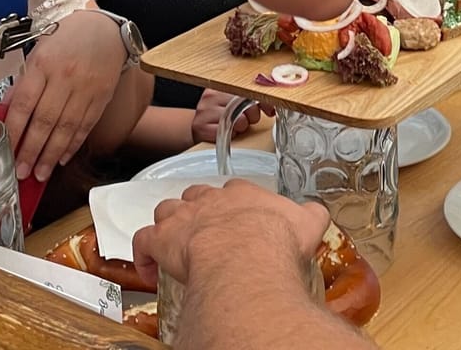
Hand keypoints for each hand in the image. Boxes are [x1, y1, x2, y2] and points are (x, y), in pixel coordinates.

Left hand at [6, 10, 125, 180]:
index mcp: (42, 63)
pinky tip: (61, 158)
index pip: (23, 103)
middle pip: (44, 121)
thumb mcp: (38, 52)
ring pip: (65, 128)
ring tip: (39, 174)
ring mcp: (85, 88)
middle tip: (20, 172)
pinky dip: (72, 145)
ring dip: (50, 155)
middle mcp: (64, 77)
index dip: (12, 131)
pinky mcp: (101, 97)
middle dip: (30, 151)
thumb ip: (24, 82)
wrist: (105, 29)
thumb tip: (7, 113)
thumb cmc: (67, 38)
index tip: (3, 150)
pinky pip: (85, 126)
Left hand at [131, 180, 328, 287]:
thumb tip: (317, 212)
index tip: (237, 218)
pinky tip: (150, 269)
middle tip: (205, 231)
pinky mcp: (162, 241)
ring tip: (175, 243)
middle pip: (196, 195)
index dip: (233, 204)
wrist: (249, 258)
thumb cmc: (276, 241)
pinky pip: (143, 241)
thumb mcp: (307, 222)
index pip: (234, 191)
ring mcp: (183, 218)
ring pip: (167, 211)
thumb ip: (311, 214)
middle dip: (197, 209)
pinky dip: (143, 254)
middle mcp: (209, 200)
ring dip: (169, 225)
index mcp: (242, 194)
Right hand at [191, 88, 267, 145]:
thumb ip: (252, 100)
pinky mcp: (200, 126)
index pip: (247, 90)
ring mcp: (204, 110)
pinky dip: (230, 135)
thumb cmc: (220, 116)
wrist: (198, 128)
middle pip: (243, 104)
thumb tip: (273, 105)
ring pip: (236, 120)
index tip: (271, 110)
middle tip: (247, 120)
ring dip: (241, 127)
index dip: (262, 101)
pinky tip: (226, 132)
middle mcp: (211, 95)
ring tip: (235, 126)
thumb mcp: (234, 104)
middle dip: (252, 115)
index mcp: (221, 86)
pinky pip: (225, 132)